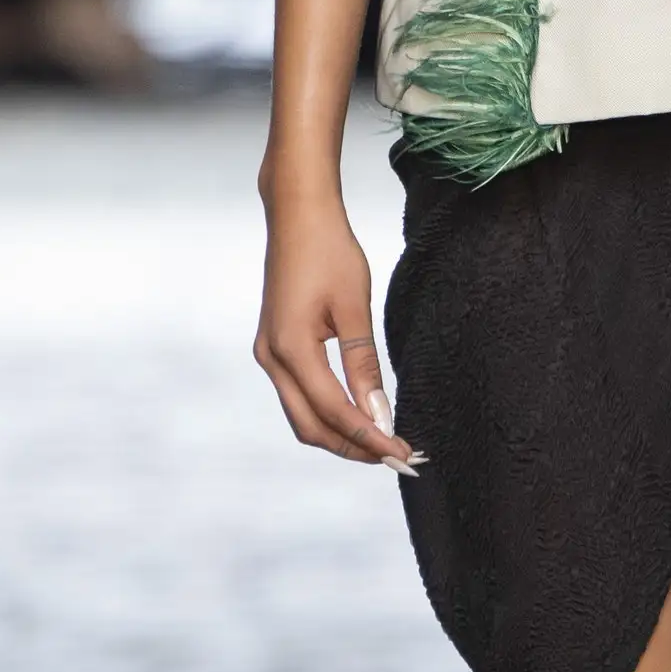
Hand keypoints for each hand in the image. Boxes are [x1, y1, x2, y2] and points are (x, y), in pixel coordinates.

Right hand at [253, 189, 421, 474]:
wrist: (298, 214)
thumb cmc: (329, 251)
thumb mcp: (354, 306)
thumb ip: (363, 363)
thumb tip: (379, 414)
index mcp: (290, 349)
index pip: (334, 411)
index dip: (369, 437)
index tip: (403, 452)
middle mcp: (271, 359)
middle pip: (311, 427)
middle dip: (354, 448)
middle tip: (397, 457)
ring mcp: (267, 355)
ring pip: (302, 416)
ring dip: (340, 435)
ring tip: (382, 442)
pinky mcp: (274, 347)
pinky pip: (299, 396)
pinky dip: (327, 414)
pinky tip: (357, 414)